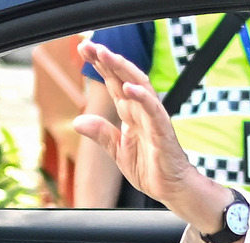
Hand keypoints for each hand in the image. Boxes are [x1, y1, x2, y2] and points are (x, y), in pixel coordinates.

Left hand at [73, 41, 240, 242]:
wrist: (172, 190)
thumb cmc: (151, 169)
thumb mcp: (118, 152)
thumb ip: (102, 135)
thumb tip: (78, 121)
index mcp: (131, 116)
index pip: (115, 86)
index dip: (102, 67)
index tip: (86, 50)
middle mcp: (143, 113)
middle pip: (126, 80)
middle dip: (108, 61)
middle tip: (90, 45)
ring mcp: (154, 121)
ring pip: (140, 88)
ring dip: (123, 71)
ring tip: (106, 56)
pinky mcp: (163, 133)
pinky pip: (154, 112)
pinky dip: (143, 98)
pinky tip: (129, 88)